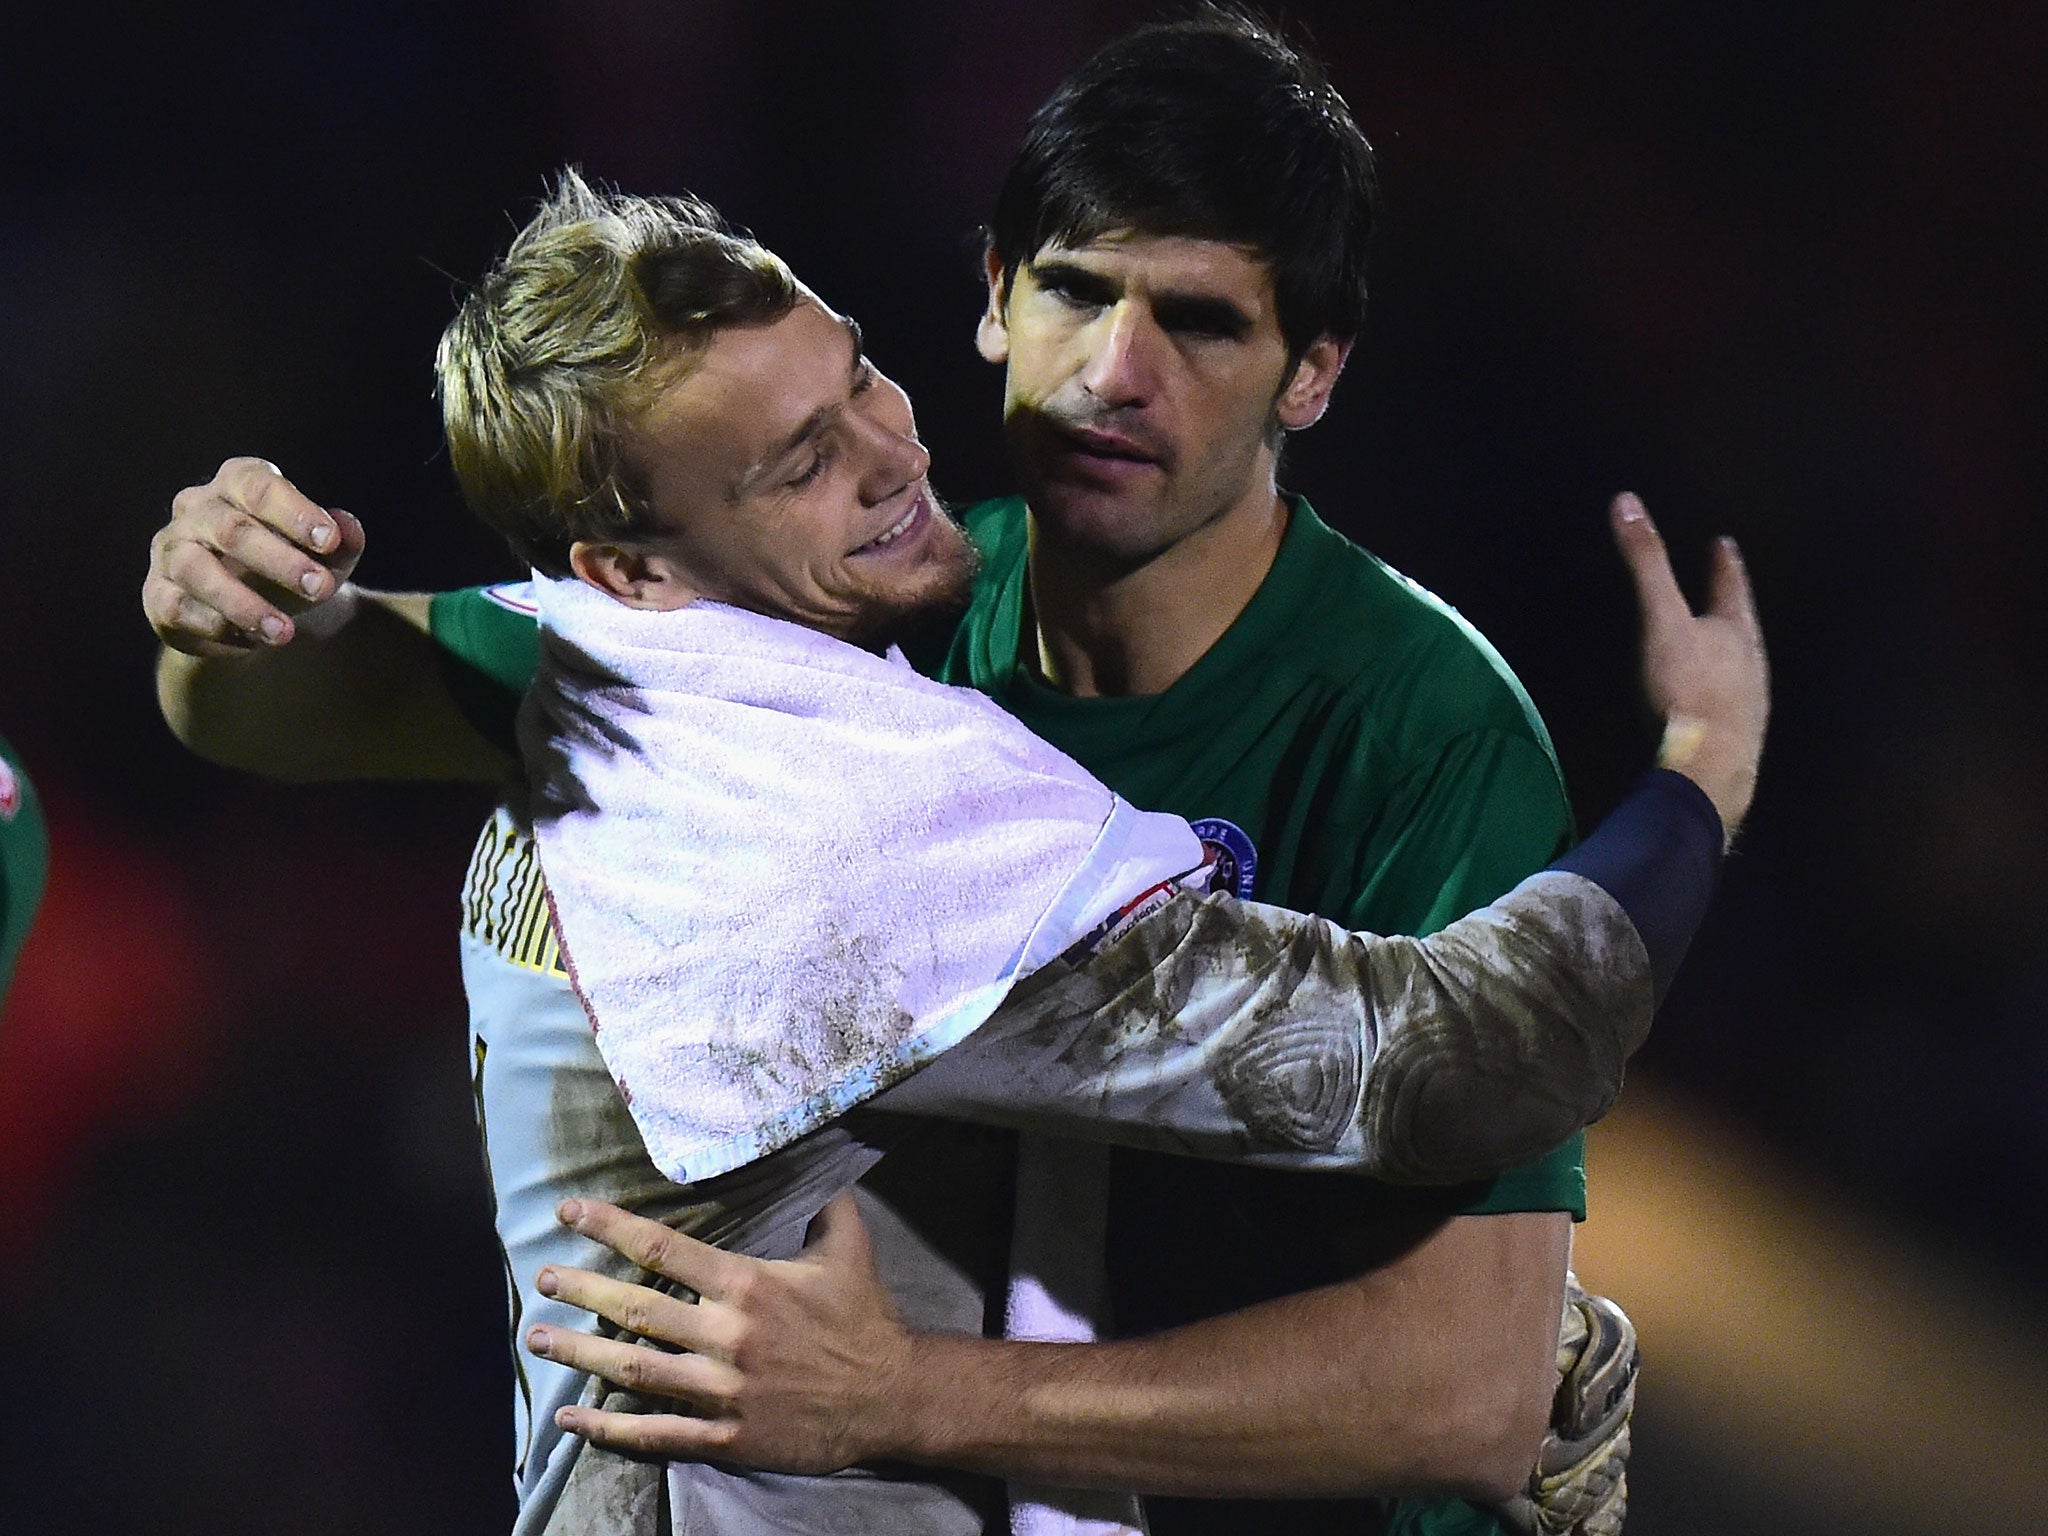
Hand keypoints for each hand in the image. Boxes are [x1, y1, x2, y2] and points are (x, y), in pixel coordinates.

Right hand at [144, 457, 365, 655]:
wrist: (259, 611)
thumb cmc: (294, 565)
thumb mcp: (326, 556)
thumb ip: (342, 542)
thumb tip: (348, 528)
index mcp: (237, 483)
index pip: (258, 487)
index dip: (294, 512)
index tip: (330, 541)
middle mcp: (197, 509)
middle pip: (231, 529)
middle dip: (279, 561)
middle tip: (321, 589)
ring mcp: (171, 550)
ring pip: (196, 569)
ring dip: (243, 603)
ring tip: (284, 633)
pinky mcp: (158, 593)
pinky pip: (177, 607)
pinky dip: (215, 626)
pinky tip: (250, 642)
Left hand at [529, 1194, 916, 1472]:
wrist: (892, 1395)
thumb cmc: (865, 1317)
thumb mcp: (848, 1245)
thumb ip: (820, 1198)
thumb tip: (807, 1145)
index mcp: (748, 1285)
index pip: (663, 1248)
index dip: (610, 1228)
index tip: (570, 1213)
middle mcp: (728, 1336)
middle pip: (636, 1309)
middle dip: (581, 1291)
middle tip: (542, 1279)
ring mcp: (724, 1391)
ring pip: (635, 1370)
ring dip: (580, 1353)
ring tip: (538, 1340)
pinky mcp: (727, 1437)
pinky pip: (656, 1434)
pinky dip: (609, 1429)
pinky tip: (573, 1420)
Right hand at [1609, 493, 1768, 843]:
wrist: (1710, 768)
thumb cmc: (1687, 688)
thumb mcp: (1661, 618)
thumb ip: (1646, 562)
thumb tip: (1626, 501)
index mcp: (1737, 631)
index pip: (1732, 587)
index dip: (1725, 565)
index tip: (1724, 544)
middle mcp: (1752, 665)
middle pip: (1742, 627)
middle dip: (1729, 608)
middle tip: (1723, 593)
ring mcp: (1749, 704)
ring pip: (1740, 668)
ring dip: (1726, 654)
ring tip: (1714, 647)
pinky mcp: (1737, 739)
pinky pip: (1728, 704)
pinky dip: (1717, 693)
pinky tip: (1705, 706)